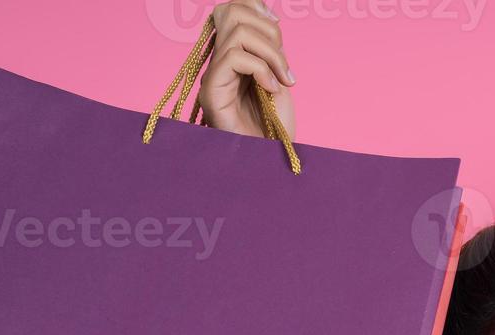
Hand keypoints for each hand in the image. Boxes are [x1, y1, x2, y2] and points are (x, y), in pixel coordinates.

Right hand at [196, 0, 296, 139]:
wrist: (271, 160)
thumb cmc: (276, 126)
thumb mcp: (278, 76)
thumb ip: (270, 48)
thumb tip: (268, 15)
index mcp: (234, 55)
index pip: (232, 8)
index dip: (255, 6)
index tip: (278, 27)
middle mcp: (219, 61)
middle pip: (231, 11)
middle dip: (268, 30)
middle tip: (283, 63)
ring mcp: (213, 75)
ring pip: (237, 33)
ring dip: (271, 53)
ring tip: (283, 79)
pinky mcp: (211, 91)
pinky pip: (233, 57)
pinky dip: (260, 69)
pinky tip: (271, 89)